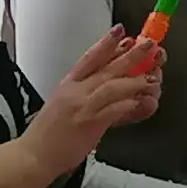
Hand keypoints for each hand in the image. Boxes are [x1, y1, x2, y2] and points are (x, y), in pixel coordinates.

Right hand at [20, 27, 162, 175]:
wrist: (34, 155)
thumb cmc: (47, 134)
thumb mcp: (62, 105)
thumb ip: (85, 94)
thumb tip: (110, 88)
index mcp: (67, 84)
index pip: (89, 57)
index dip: (106, 42)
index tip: (120, 31)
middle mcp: (75, 91)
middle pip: (107, 67)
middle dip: (131, 55)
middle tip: (148, 46)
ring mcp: (82, 107)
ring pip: (113, 86)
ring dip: (136, 81)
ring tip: (152, 78)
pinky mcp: (89, 124)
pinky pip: (114, 109)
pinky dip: (130, 104)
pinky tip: (141, 101)